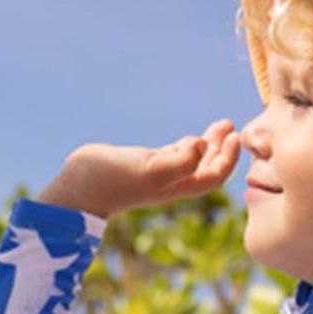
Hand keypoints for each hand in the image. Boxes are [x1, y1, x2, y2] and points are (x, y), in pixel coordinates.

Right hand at [37, 119, 240, 218]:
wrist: (78, 188)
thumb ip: (179, 161)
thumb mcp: (150, 170)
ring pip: (190, 161)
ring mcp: (155, 175)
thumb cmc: (112, 181)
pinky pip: (172, 157)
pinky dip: (185, 147)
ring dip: (207, 145)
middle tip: (229, 125)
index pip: (212, 176)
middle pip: (206, 169)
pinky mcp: (141, 165)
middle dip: (221, 149)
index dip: (227, 159)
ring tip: (220, 126)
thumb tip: (202, 145)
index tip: (234, 135)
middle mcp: (170, 183)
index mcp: (176, 187)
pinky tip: (190, 139)